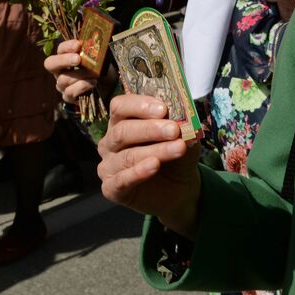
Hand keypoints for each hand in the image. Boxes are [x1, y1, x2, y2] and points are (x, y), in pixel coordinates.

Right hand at [44, 39, 97, 102]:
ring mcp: (62, 85)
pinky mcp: (68, 97)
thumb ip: (93, 50)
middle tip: (78, 59)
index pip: (60, 49)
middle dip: (64, 60)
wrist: (108, 86)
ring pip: (63, 79)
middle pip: (50, 64)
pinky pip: (70, 92)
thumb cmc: (100, 68)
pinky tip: (93, 82)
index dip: (67, 46)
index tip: (79, 45)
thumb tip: (94, 41)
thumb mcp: (99, 57)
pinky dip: (83, 86)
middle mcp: (59, 71)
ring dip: (80, 75)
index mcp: (65, 57)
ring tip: (94, 74)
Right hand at [98, 94, 201, 234]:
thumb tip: (185, 116)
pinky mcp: (111, 188)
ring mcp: (108, 166)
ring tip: (178, 148)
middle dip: (150, 129)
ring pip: (127, 155)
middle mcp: (110, 142)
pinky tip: (155, 165)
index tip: (163, 109)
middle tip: (173, 130)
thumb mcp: (183, 137)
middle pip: (122, 130)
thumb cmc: (176, 156)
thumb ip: (181, 126)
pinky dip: (139, 172)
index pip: (120, 106)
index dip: (139, 106)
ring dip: (155, 150)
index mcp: (121, 122)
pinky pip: (122, 180)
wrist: (180, 188)